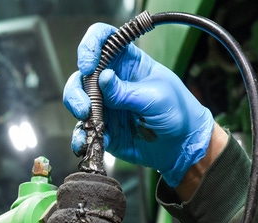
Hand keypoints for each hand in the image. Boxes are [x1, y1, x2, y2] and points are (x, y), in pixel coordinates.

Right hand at [63, 23, 214, 187]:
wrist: (181, 146)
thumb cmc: (177, 112)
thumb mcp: (156, 97)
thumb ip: (126, 91)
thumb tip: (103, 78)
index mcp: (128, 62)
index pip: (104, 40)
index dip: (91, 47)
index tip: (89, 64)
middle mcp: (112, 81)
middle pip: (82, 74)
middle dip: (76, 89)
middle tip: (85, 107)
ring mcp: (105, 104)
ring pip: (77, 100)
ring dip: (76, 110)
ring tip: (88, 123)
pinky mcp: (102, 127)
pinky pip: (83, 130)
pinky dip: (81, 137)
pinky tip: (88, 142)